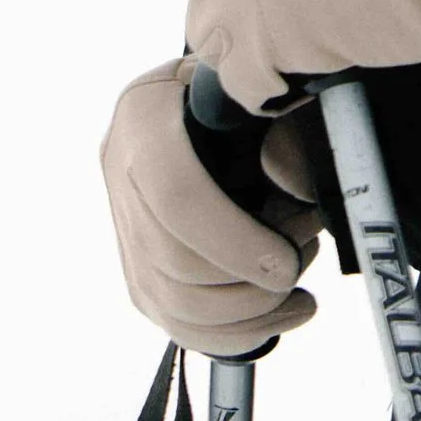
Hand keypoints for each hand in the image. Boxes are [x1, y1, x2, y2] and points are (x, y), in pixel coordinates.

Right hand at [99, 59, 324, 358]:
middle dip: (247, 284)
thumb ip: (286, 130)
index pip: (176, 195)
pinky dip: (232, 335)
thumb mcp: (269, 86)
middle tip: (301, 262)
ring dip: (246, 313)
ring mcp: (122, 221)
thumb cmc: (255, 85)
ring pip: (171, 304)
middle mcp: (118, 166)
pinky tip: (280, 319)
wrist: (220, 95)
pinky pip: (174, 323)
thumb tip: (295, 191)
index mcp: (145, 110)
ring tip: (298, 291)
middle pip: (172, 264)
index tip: (286, 264)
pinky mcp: (136, 266)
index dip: (233, 241)